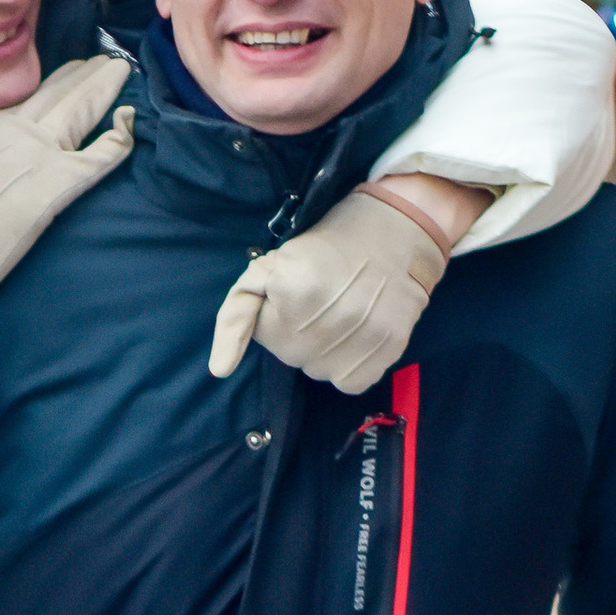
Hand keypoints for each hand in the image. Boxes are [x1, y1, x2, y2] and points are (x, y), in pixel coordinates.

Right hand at [0, 53, 133, 339]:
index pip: (29, 97)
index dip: (56, 82)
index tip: (73, 70)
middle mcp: (12, 133)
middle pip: (60, 95)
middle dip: (86, 75)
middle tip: (108, 61)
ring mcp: (35, 158)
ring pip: (79, 113)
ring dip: (103, 89)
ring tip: (121, 73)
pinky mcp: (52, 190)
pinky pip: (95, 158)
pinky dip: (117, 139)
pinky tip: (130, 122)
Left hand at [207, 176, 490, 397]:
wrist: (395, 232)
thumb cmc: (327, 246)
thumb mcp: (273, 263)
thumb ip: (238, 311)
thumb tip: (219, 369)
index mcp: (293, 291)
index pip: (260, 332)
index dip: (273, 310)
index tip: (293, 290)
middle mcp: (326, 320)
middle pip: (288, 354)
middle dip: (293, 331)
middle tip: (318, 301)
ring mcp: (361, 338)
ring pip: (317, 371)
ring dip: (321, 350)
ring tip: (338, 315)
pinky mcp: (387, 350)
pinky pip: (349, 382)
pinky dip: (348, 365)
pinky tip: (355, 335)